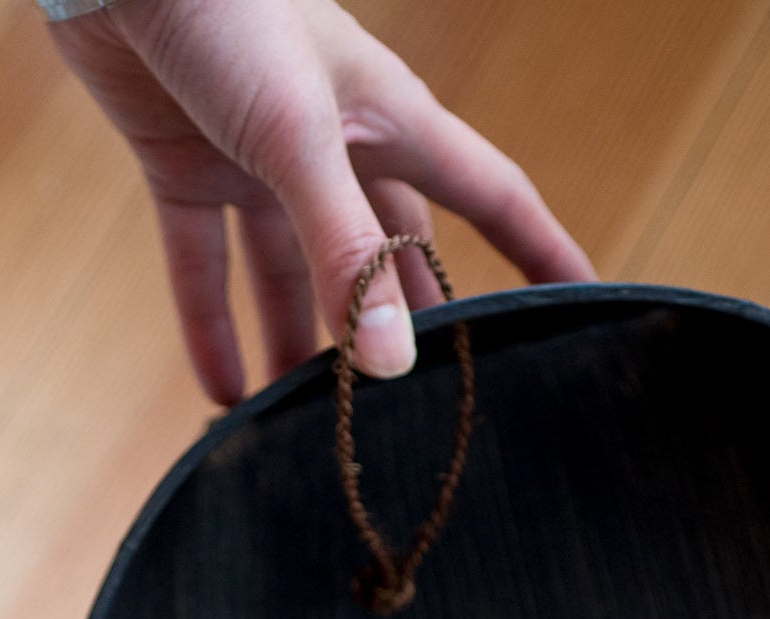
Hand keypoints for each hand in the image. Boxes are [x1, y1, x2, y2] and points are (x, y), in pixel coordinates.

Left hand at [49, 0, 594, 404]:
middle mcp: (337, 146)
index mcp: (392, 122)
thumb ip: (345, 250)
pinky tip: (222, 393)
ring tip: (306, 427)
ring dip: (299, 344)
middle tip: (423, 406)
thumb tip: (391, 362)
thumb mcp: (298, 138)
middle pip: (391, 256)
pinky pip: (205, 262)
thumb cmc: (227, 12)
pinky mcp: (184, 163)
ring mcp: (258, 158)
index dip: (541, 251)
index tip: (584, 302)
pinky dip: (211, 325)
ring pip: (293, 273)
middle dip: (406, 328)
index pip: (492, 198)